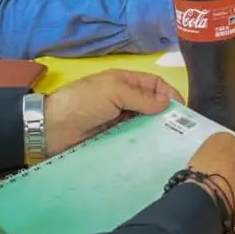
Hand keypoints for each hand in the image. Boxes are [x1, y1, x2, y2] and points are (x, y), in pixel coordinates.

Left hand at [44, 70, 183, 155]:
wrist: (53, 128)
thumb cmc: (84, 101)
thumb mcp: (114, 91)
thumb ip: (141, 97)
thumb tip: (166, 104)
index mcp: (124, 82)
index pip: (154, 84)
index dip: (168, 93)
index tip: (181, 110)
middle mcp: (124, 100)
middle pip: (151, 105)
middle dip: (165, 114)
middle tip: (180, 131)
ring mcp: (119, 121)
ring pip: (144, 124)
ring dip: (155, 131)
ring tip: (170, 143)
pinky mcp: (113, 139)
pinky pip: (133, 139)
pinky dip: (143, 143)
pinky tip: (152, 151)